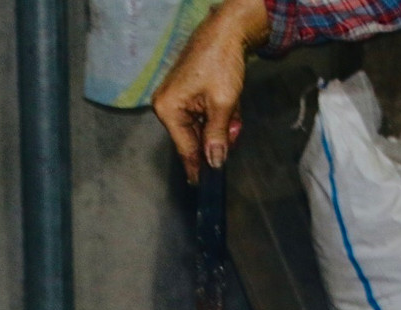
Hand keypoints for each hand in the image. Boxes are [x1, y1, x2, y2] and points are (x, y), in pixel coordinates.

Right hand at [151, 0, 269, 182]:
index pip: (185, 148)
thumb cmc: (221, 62)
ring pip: (203, 129)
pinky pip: (204, 117)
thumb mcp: (223, 104)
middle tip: (234, 127)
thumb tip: (214, 162)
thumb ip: (217, 136)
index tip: (204, 186)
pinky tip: (230, 105)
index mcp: (168, 109)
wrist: (226, 32)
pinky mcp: (188, 95)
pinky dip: (220, 115)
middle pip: (195, 140)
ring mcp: (176, 101)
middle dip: (218, 137)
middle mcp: (167, 106)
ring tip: (233, 110)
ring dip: (222, 126)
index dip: (198, 167)